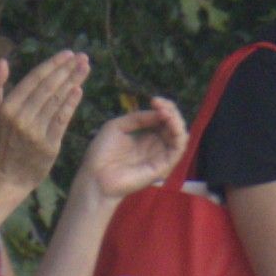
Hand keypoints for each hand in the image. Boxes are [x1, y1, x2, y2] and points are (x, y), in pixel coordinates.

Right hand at [0, 47, 96, 175]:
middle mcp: (22, 118)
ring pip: (58, 101)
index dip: (52, 65)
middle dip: (67, 70)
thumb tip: (2, 61)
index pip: (34, 80)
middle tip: (82, 57)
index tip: (66, 54)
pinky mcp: (49, 145)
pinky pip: (62, 120)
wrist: (6, 177)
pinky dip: (71, 104)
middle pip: (49, 88)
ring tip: (85, 67)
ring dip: (73, 82)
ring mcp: (36, 132)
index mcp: (7, 108)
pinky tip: (79, 89)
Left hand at [71, 93, 191, 207]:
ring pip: (180, 136)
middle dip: (171, 111)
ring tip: (165, 112)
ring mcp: (160, 157)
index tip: (154, 100)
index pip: (164, 120)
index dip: (163, 108)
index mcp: (146, 137)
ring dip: (176, 120)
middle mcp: (156, 146)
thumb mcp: (117, 126)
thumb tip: (160, 113)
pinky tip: (168, 122)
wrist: (95, 176)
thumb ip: (138, 118)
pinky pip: (178, 150)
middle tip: (160, 104)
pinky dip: (177, 133)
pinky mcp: (163, 167)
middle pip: (174, 126)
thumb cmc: (102, 153)